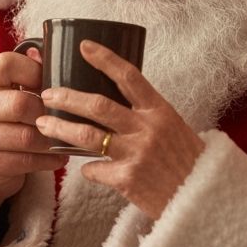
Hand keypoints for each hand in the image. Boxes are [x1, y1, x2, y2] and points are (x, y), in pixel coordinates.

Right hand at [0, 49, 68, 236]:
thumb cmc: (6, 119)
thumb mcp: (10, 92)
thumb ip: (29, 73)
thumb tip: (50, 50)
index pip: (7, 64)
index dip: (34, 71)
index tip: (50, 83)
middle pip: (20, 104)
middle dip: (48, 112)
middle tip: (65, 116)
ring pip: (27, 138)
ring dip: (53, 139)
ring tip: (69, 138)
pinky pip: (28, 161)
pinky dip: (50, 159)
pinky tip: (60, 155)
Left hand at [36, 40, 203, 219]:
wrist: (202, 199)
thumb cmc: (187, 162)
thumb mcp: (173, 129)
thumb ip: (146, 116)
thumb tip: (112, 105)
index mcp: (160, 111)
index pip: (130, 77)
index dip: (105, 59)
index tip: (84, 46)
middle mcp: (147, 129)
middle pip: (98, 105)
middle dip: (67, 97)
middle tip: (47, 94)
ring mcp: (136, 155)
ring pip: (87, 135)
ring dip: (61, 128)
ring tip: (44, 125)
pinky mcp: (127, 180)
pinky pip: (94, 170)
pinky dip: (86, 169)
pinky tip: (85, 168)